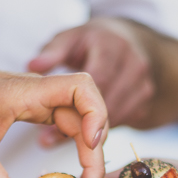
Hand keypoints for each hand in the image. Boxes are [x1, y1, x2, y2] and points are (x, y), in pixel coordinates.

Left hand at [0, 57, 107, 177]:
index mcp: (26, 91)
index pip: (82, 87)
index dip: (97, 114)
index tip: (92, 145)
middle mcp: (36, 91)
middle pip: (86, 110)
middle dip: (95, 148)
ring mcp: (33, 99)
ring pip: (77, 118)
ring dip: (87, 148)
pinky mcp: (27, 107)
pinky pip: (61, 121)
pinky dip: (72, 143)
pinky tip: (69, 168)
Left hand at [28, 18, 153, 145]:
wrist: (128, 42)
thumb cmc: (93, 42)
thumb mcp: (70, 39)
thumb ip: (52, 52)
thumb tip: (33, 65)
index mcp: (112, 47)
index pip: (100, 80)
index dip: (81, 104)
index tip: (55, 121)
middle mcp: (133, 65)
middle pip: (108, 103)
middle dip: (80, 123)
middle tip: (46, 138)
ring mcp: (143, 85)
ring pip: (115, 117)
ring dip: (88, 131)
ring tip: (55, 136)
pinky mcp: (144, 102)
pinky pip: (122, 122)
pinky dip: (99, 130)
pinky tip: (79, 132)